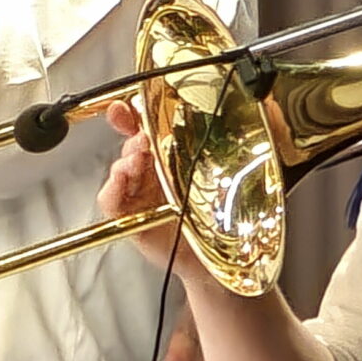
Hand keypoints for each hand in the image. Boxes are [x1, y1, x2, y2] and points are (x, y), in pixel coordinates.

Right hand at [95, 101, 221, 289]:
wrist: (214, 257)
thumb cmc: (219, 218)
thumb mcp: (226, 172)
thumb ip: (224, 144)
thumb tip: (251, 108)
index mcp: (173, 154)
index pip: (149, 125)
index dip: (136, 111)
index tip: (130, 103)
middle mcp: (153, 170)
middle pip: (133, 142)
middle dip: (133, 133)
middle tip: (144, 136)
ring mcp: (138, 191)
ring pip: (120, 166)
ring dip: (126, 160)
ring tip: (139, 160)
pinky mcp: (127, 214)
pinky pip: (110, 198)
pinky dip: (113, 187)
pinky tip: (122, 181)